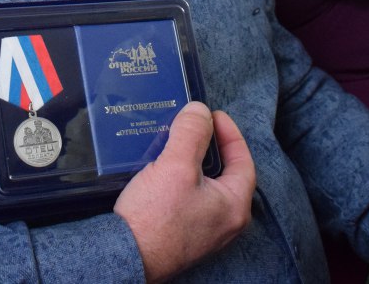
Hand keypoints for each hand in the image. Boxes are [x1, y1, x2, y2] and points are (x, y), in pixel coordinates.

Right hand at [114, 102, 255, 282]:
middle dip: (208, 146)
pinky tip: (161, 168)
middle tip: (193, 126)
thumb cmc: (155, 219)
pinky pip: (188, 198)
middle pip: (224, 172)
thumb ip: (192, 133)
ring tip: (175, 141)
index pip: (243, 160)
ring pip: (204, 185)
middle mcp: (224, 221)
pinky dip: (178, 179)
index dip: (229, 132)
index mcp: (234, 206)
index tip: (212, 115)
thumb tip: (200, 111)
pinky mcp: (182, 233)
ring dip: (190, 161)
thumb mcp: (176, 166)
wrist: (124, 258)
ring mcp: (203, 230)